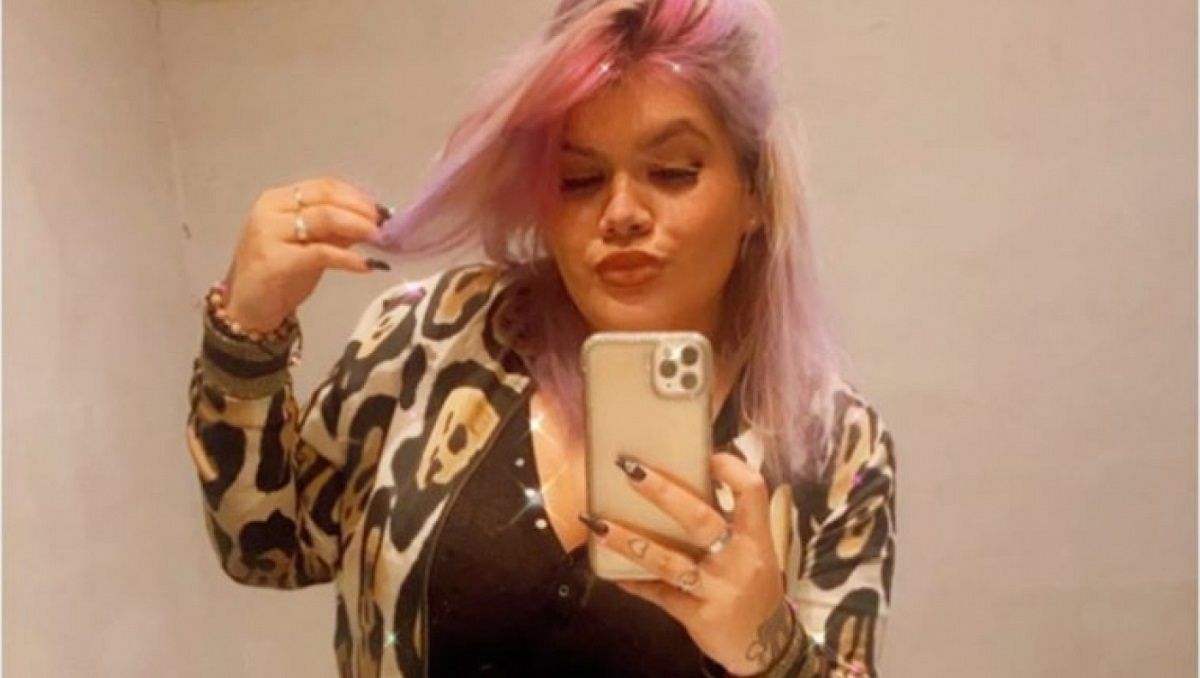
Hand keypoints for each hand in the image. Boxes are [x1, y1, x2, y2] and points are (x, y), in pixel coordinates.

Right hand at [223, 176, 393, 331]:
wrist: (248, 309)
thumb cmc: (281, 275)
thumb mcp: (311, 246)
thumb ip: (337, 231)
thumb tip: (373, 221)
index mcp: (278, 200)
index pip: (324, 187)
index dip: (356, 197)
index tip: (381, 211)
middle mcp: (270, 210)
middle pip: (325, 199)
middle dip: (361, 211)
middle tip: (385, 226)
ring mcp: (268, 233)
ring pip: (323, 219)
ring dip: (358, 227)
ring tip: (379, 239)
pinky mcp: (274, 260)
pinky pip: (320, 253)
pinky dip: (347, 258)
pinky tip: (366, 265)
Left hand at [578, 452, 794, 675]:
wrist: (765, 645)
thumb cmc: (755, 587)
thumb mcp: (755, 552)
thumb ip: (729, 522)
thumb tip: (686, 482)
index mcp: (756, 538)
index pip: (752, 492)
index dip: (731, 468)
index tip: (706, 455)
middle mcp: (738, 560)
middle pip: (699, 519)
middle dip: (664, 493)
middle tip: (631, 470)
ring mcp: (716, 590)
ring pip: (669, 561)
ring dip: (631, 541)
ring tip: (599, 525)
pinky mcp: (697, 615)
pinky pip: (659, 594)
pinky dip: (636, 582)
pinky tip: (613, 573)